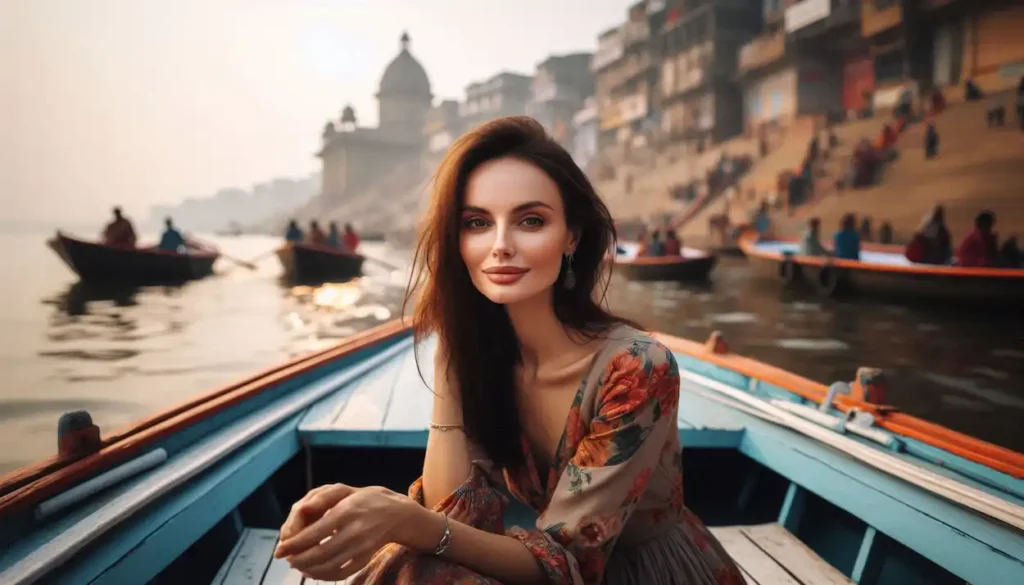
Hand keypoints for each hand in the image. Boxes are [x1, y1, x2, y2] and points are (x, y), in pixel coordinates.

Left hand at [273, 483, 420, 580]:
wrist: (396, 513)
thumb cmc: (363, 499)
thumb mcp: (344, 490)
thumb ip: (320, 497)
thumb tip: (301, 509)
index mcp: (347, 511)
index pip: (314, 533)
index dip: (294, 544)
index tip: (280, 548)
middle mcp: (355, 531)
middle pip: (320, 553)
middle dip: (298, 559)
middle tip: (286, 559)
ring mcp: (362, 547)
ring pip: (329, 566)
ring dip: (308, 569)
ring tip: (296, 564)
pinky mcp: (366, 558)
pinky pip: (342, 573)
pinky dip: (324, 576)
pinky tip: (312, 572)